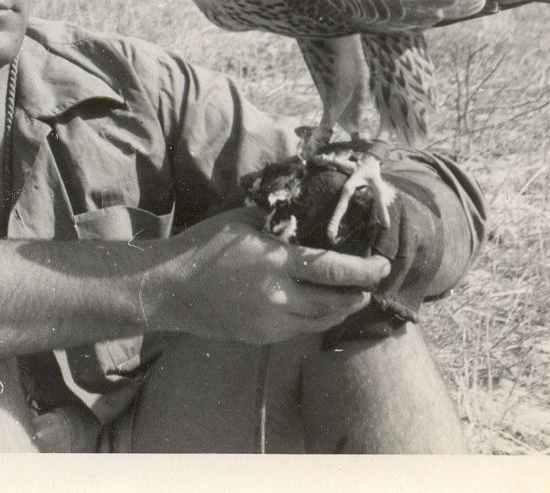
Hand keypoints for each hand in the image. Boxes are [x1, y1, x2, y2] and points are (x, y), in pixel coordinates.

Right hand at [147, 207, 391, 344]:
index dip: (364, 270)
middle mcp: (278, 297)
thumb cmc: (202, 245)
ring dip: (339, 310)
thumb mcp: (240, 221)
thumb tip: (305, 211)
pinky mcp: (259, 337)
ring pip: (319, 322)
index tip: (382, 265)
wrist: (168, 287)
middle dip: (358, 294)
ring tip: (351, 298)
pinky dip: (312, 319)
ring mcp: (269, 322)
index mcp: (275, 262)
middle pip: (334, 302)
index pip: (334, 269)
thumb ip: (276, 220)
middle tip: (371, 285)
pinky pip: (296, 330)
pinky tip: (315, 308)